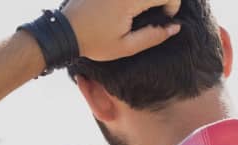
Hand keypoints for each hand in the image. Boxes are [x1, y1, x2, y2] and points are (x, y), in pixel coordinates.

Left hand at [62, 0, 181, 61]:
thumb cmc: (92, 42)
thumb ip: (153, 36)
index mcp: (130, 0)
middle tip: (156, 12)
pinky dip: (132, 1)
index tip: (165, 18)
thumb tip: (175, 27)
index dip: (172, 5)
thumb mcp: (124, 47)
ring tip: (142, 10)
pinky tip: (125, 7)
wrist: (63, 32)